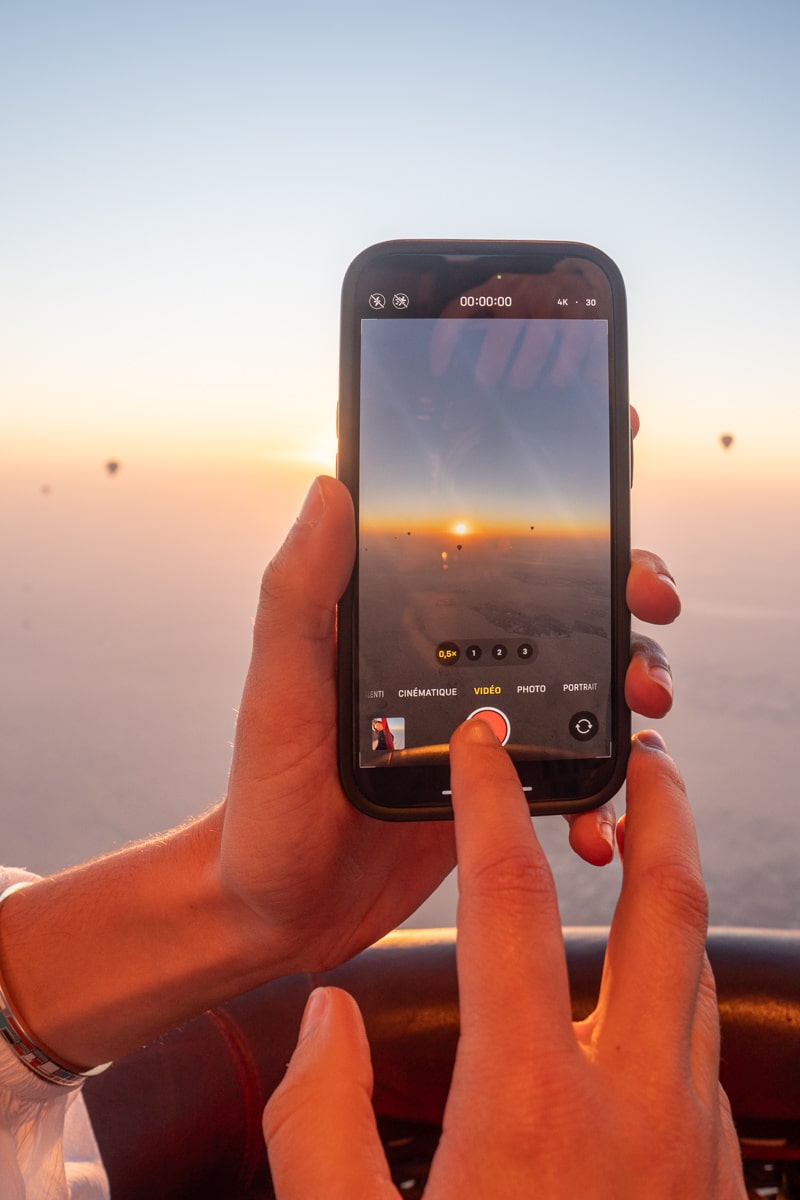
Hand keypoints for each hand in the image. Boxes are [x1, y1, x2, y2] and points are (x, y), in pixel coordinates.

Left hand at [220, 472, 678, 977]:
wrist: (281, 909)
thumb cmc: (263, 798)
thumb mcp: (278, 691)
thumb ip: (299, 596)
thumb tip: (330, 489)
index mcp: (402, 626)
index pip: (487, 547)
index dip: (555, 514)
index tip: (607, 490)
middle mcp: (453, 665)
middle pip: (558, 607)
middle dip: (620, 590)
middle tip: (648, 598)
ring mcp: (484, 727)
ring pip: (583, 679)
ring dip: (631, 674)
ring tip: (645, 698)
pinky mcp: (502, 788)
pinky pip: (575, 767)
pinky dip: (607, 780)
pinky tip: (606, 809)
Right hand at [263, 728, 746, 1198]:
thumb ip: (317, 1125)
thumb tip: (327, 1020)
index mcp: (530, 1105)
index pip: (509, 903)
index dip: (490, 805)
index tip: (482, 747)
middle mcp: (631, 1106)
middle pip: (665, 910)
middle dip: (658, 817)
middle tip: (646, 760)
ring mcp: (690, 1147)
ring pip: (697, 980)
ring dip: (676, 899)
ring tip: (649, 852)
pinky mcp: (713, 1185)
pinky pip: (701, 1057)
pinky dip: (678, 996)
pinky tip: (647, 1003)